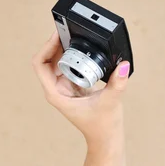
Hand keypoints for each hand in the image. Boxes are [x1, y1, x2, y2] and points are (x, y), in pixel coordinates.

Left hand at [32, 31, 130, 148]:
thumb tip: (123, 65)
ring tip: (73, 32)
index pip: (40, 65)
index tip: (58, 35)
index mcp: (56, 93)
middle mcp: (56, 88)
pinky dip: (72, 53)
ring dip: (62, 47)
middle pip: (46, 60)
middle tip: (67, 29)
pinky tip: (81, 45)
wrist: (105, 136)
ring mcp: (63, 86)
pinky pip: (68, 64)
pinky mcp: (73, 84)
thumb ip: (117, 84)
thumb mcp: (111, 102)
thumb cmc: (102, 125)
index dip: (46, 47)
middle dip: (54, 44)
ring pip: (56, 61)